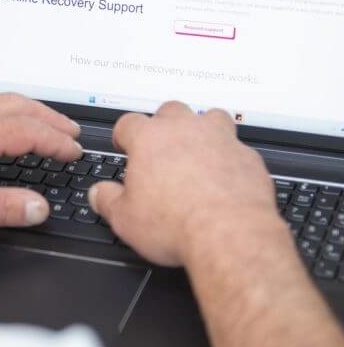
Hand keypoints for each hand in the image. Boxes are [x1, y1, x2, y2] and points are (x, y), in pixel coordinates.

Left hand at [0, 94, 81, 240]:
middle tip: (72, 133)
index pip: (27, 131)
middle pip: (17, 106)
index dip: (56, 142)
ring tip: (48, 124)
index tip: (75, 152)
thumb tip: (39, 207)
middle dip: (49, 118)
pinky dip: (7, 110)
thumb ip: (3, 208)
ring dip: (29, 110)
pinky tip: (6, 124)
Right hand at [88, 101, 277, 265]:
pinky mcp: (248, 158)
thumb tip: (99, 194)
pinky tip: (225, 178)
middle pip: (170, 111)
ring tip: (198, 152)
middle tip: (161, 149)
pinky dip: (230, 158)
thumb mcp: (125, 219)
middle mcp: (185, 131)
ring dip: (203, 130)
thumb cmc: (177, 224)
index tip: (124, 146)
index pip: (128, 123)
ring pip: (210, 118)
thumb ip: (107, 200)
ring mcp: (220, 140)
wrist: (229, 235)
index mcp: (149, 139)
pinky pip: (237, 148)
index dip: (123, 135)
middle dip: (164, 125)